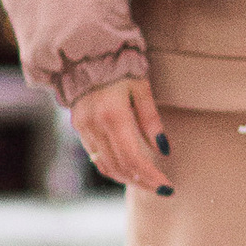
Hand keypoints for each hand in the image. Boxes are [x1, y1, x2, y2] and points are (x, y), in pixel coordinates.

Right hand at [72, 75, 170, 193]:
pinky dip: (113, 168)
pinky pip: (96, 157)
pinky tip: (129, 171)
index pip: (132, 158)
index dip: (150, 176)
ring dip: (128, 179)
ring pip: (105, 166)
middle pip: (119, 167)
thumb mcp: (142, 88)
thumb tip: (163, 150)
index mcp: (113, 115)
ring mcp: (84, 128)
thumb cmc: (120, 69)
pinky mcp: (79, 128)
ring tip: (148, 183)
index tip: (167, 186)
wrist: (87, 56)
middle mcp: (95, 126)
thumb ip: (151, 119)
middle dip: (142, 182)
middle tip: (161, 189)